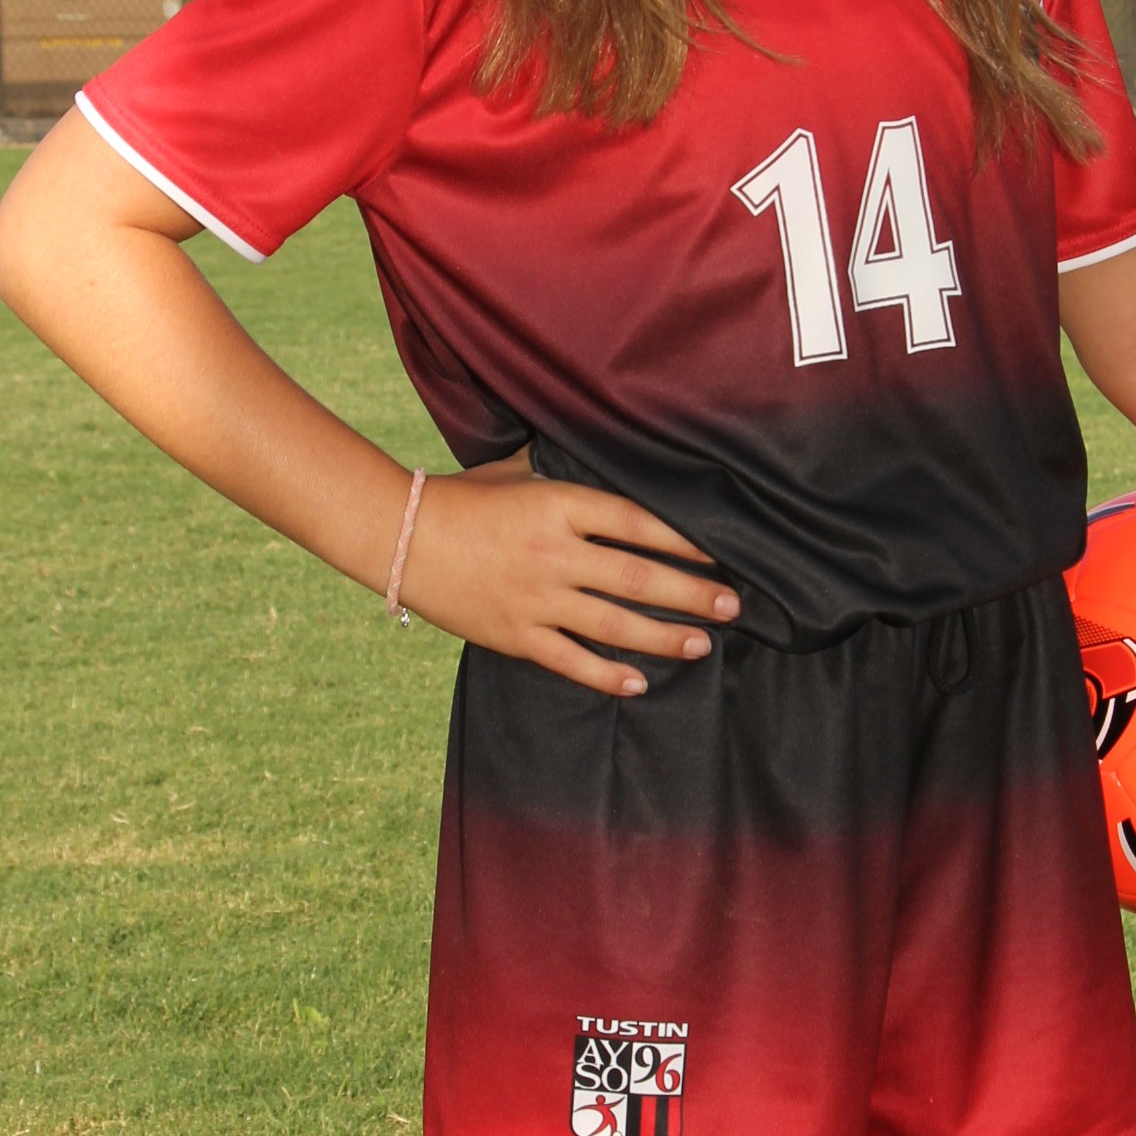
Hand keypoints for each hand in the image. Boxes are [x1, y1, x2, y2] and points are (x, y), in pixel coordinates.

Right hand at [394, 464, 738, 696]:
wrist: (400, 537)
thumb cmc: (465, 498)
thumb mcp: (518, 470)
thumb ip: (566, 469)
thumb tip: (612, 453)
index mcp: (558, 505)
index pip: (638, 521)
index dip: (685, 539)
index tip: (721, 551)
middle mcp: (554, 553)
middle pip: (638, 576)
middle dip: (692, 592)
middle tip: (735, 604)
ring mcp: (535, 598)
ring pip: (613, 622)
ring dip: (664, 636)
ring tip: (703, 643)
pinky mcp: (514, 634)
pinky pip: (570, 660)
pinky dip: (606, 674)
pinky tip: (639, 682)